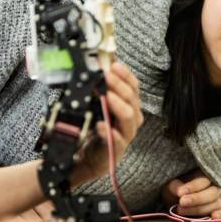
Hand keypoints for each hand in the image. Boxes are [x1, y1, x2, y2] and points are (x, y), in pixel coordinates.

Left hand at [72, 62, 143, 184]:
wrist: (86, 158)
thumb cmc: (94, 129)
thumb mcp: (97, 107)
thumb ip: (101, 89)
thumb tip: (99, 64)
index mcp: (130, 107)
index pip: (134, 87)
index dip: (126, 75)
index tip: (114, 65)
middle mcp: (132, 120)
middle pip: (132, 100)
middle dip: (119, 86)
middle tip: (106, 76)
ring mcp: (125, 135)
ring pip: (129, 117)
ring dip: (118, 105)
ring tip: (106, 97)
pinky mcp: (115, 149)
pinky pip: (117, 140)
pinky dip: (108, 132)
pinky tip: (99, 125)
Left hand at [160, 169, 220, 218]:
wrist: (176, 200)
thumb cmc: (175, 189)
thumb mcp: (171, 185)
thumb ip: (175, 186)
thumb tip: (179, 192)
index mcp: (205, 174)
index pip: (203, 181)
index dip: (193, 187)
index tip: (180, 193)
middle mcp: (215, 185)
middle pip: (212, 193)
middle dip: (197, 199)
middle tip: (182, 202)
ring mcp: (219, 198)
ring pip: (216, 203)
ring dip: (200, 209)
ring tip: (182, 211)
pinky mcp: (220, 210)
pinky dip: (220, 215)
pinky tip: (213, 217)